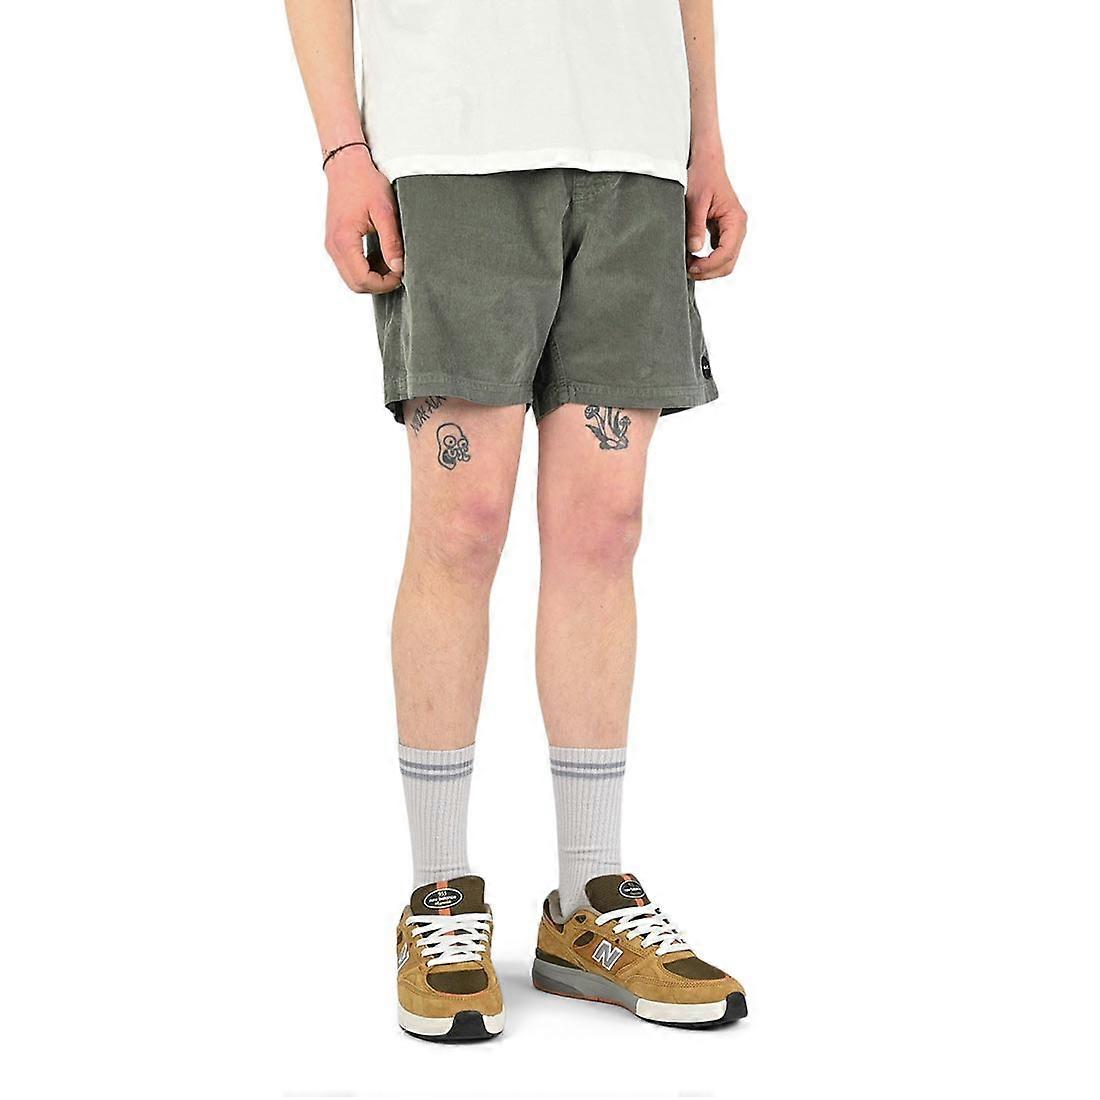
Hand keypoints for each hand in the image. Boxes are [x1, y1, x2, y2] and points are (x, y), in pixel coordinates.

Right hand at [324, 145, 403, 293]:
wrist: (346, 166)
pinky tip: (380, 256)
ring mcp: (332, 245)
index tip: (400, 273)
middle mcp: (333, 246)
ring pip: (351, 278)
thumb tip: (398, 267)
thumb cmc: (365, 182)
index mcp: (344, 240)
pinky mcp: (335, 242)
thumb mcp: (385, 211)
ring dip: (372, 277)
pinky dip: (365, 268)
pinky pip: (349, 267)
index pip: (362, 280)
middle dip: (379, 284)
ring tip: (390, 261)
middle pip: (355, 284)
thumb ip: (391, 242)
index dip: (384, 283)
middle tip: (397, 271)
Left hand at [685, 155, 746, 280]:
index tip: (693, 268)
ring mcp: (732, 231)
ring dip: (709, 268)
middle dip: (710, 271)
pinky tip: (693, 257)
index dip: (710, 265)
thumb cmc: (704, 176)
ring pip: (726, 260)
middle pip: (729, 262)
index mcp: (735, 220)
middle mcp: (738, 227)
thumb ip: (695, 226)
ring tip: (689, 265)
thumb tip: (694, 249)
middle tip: (688, 271)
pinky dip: (709, 260)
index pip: (727, 252)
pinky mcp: (724, 232)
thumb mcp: (695, 201)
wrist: (707, 163)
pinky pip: (720, 253)